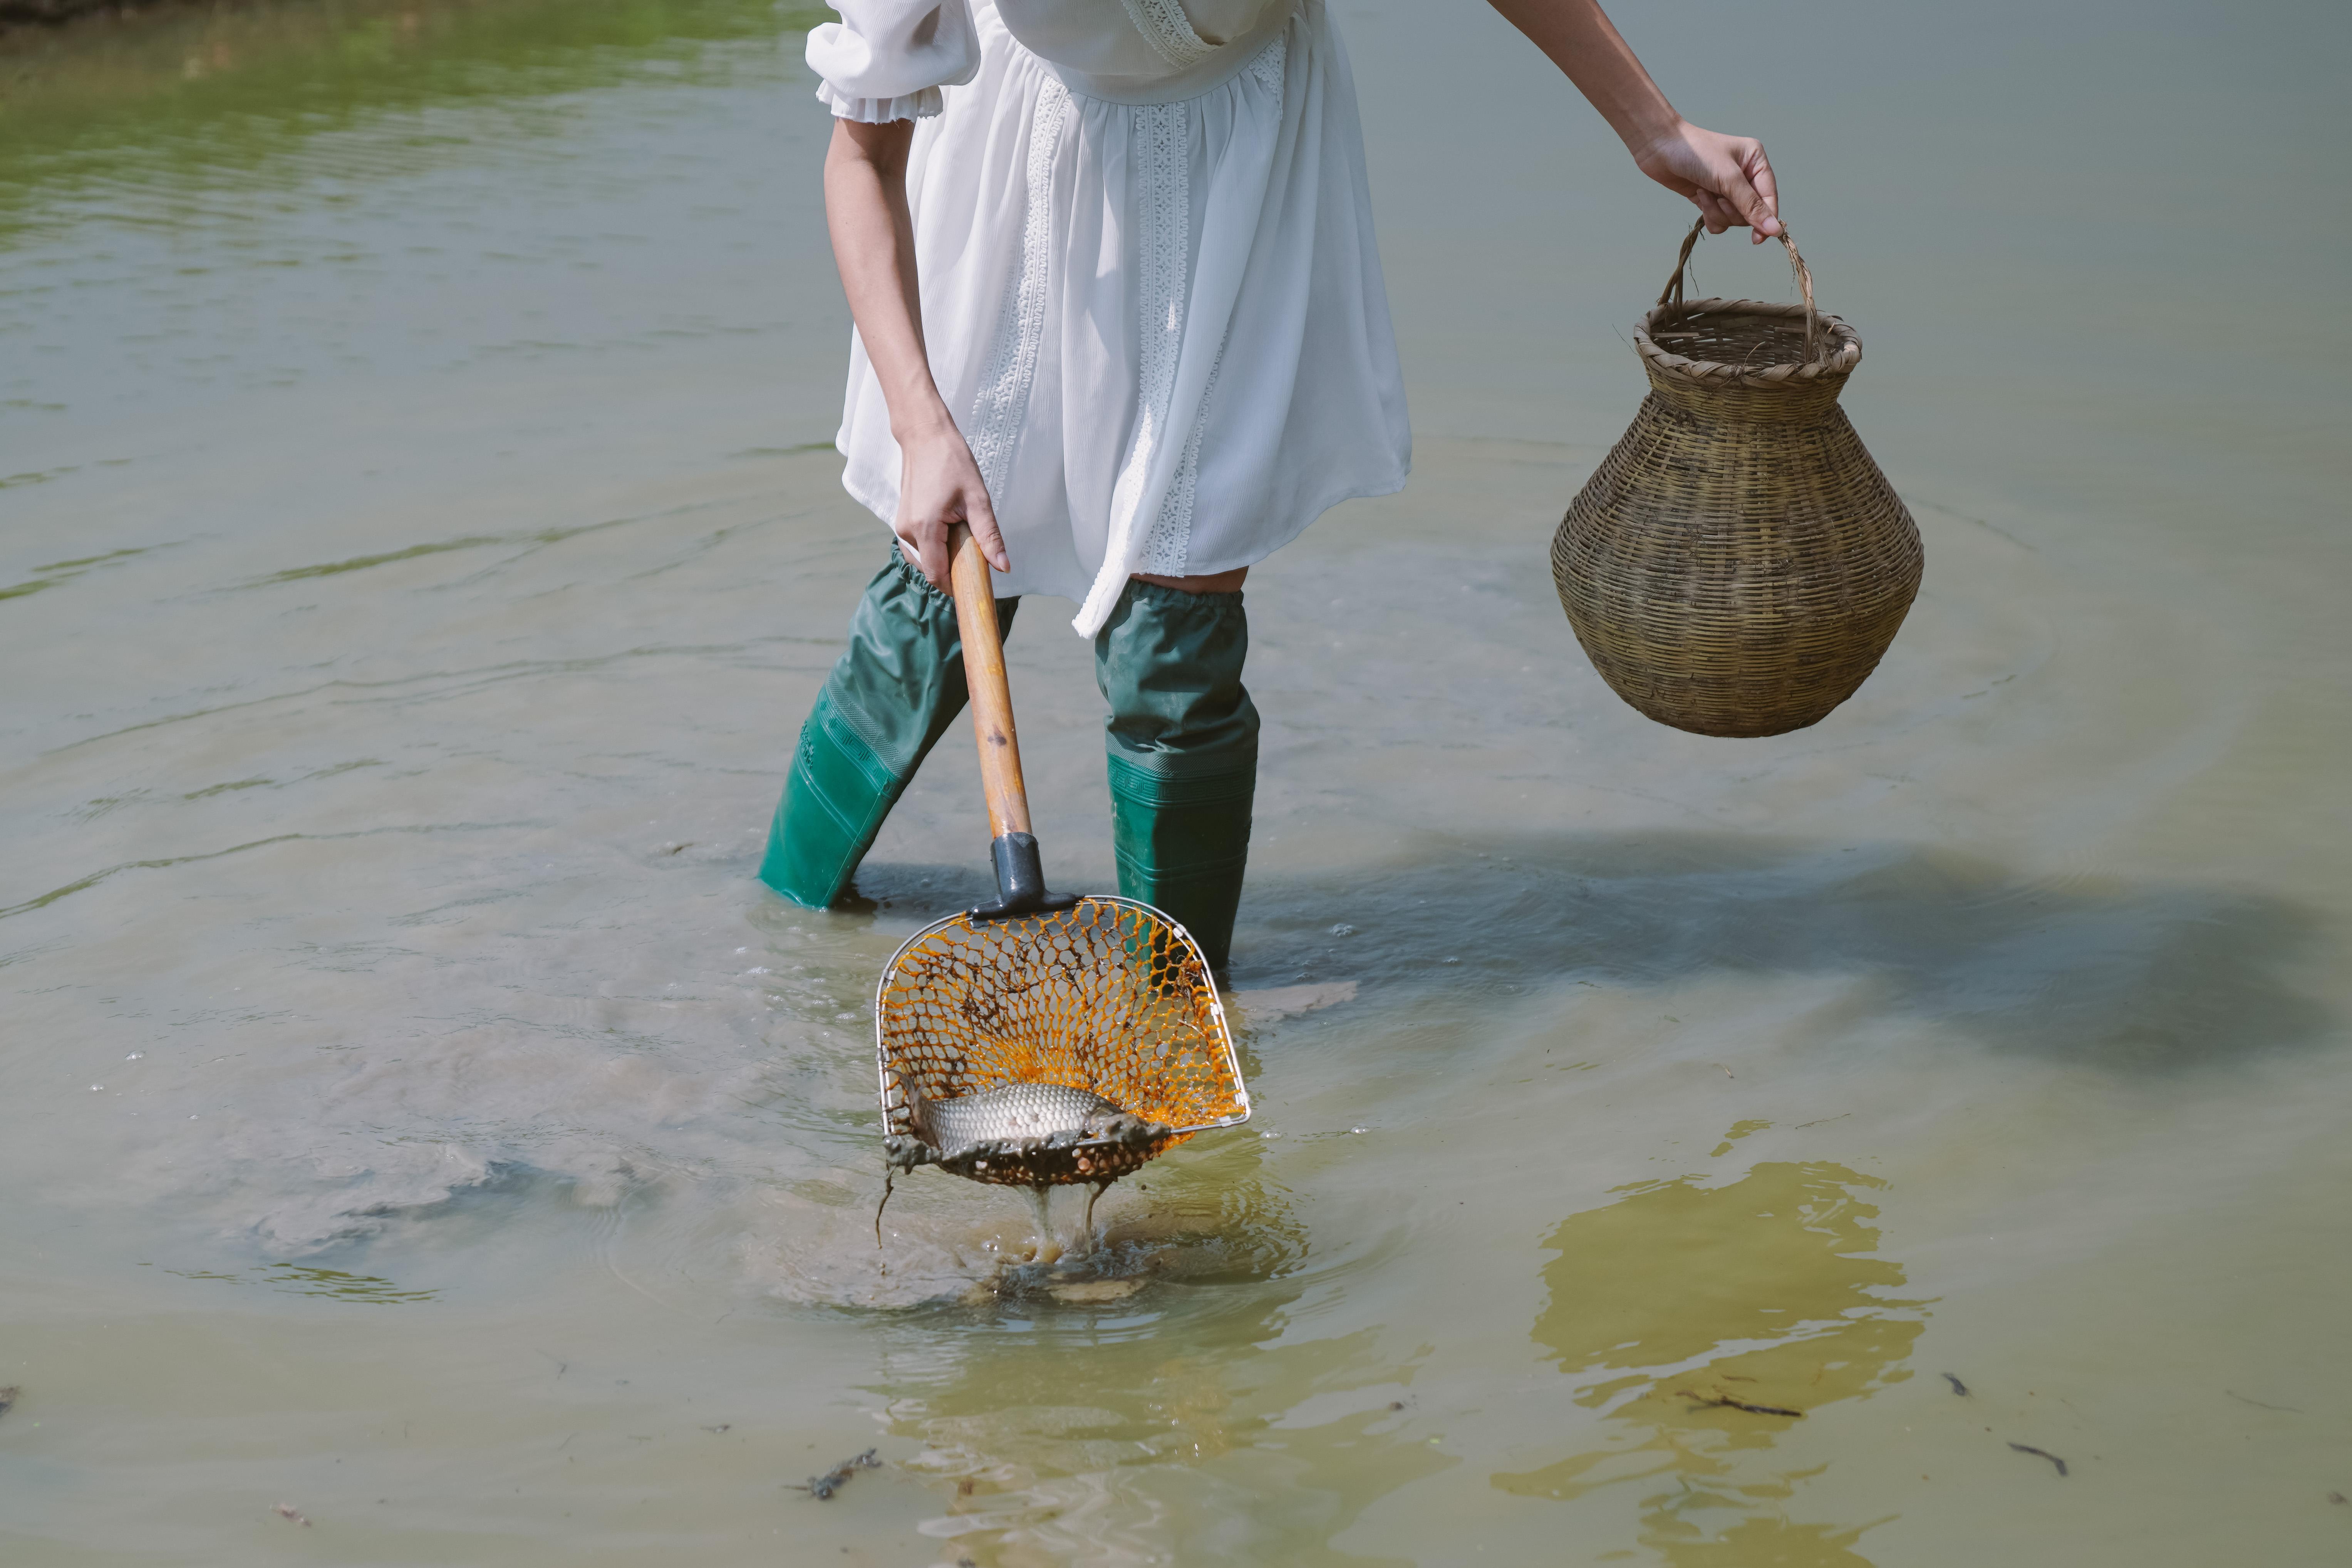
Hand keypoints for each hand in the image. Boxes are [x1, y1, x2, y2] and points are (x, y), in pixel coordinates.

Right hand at [891, 417, 1009, 587]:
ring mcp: (901, 526)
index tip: (975, 585)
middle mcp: (906, 531)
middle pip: (930, 569)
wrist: (924, 436)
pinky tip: (950, 531)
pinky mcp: (902, 520)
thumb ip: (989, 536)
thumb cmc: (952, 461)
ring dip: (944, 558)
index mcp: (924, 528)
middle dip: (953, 571)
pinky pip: (919, 546)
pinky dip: (935, 547)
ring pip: (924, 559)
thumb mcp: (977, 499)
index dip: (955, 587)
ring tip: (962, 536)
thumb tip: (1003, 567)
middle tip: (975, 556)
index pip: (936, 575)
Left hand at [1632, 121, 1780, 242]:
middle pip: (1750, 213)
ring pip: (1733, 219)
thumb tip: (1775, 231)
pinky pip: (1718, 220)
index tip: (1757, 239)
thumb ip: (1751, 205)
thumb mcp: (1728, 178)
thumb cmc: (1696, 153)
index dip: (1765, 220)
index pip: (1769, 198)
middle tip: (1719, 198)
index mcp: (1756, 162)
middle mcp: (1745, 175)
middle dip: (1732, 211)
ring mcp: (1727, 188)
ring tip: (1703, 193)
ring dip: (1717, 212)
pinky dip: (1709, 215)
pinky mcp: (1710, 198)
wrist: (1659, 148)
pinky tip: (1698, 197)